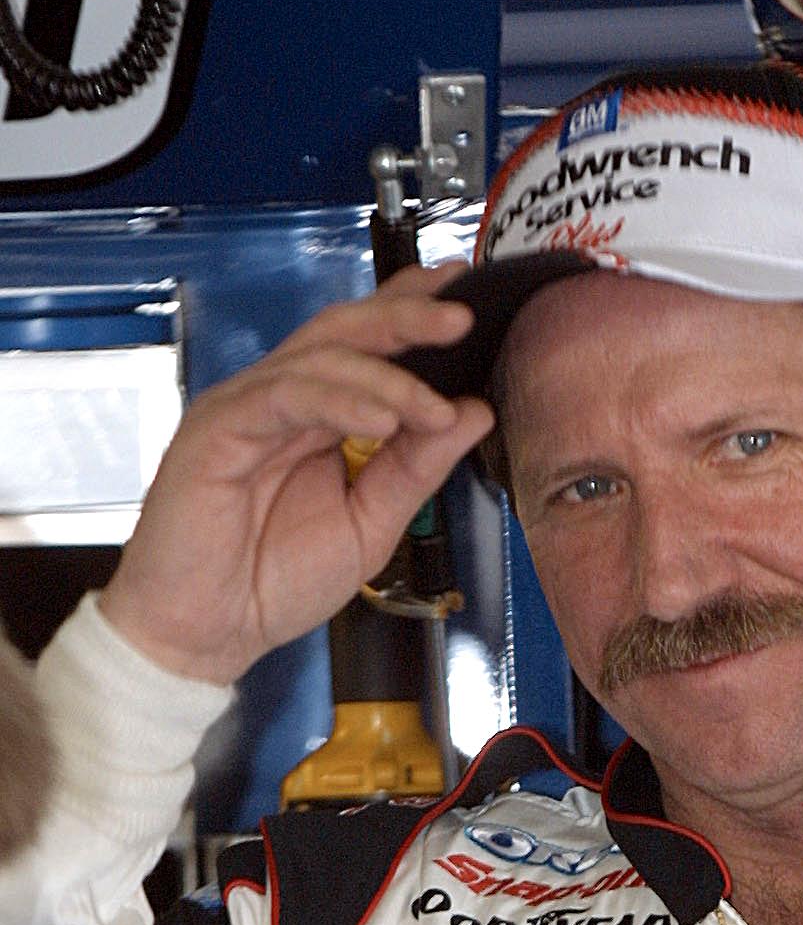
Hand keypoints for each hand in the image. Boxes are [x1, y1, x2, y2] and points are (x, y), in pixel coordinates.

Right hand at [99, 261, 494, 685]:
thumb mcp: (371, 526)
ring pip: (319, 359)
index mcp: (316, 417)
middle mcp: (281, 401)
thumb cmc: (274, 581)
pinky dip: (339, 402)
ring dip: (385, 376)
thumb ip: (417, 469)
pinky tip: (382, 420)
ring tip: (433, 405)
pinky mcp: (219, 429)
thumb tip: (472, 413)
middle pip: (344, 333)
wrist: (208, 632)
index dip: (410, 311)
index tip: (464, 292)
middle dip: (405, 318)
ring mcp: (247, 409)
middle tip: (459, 317)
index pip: (365, 345)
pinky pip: (286, 397)